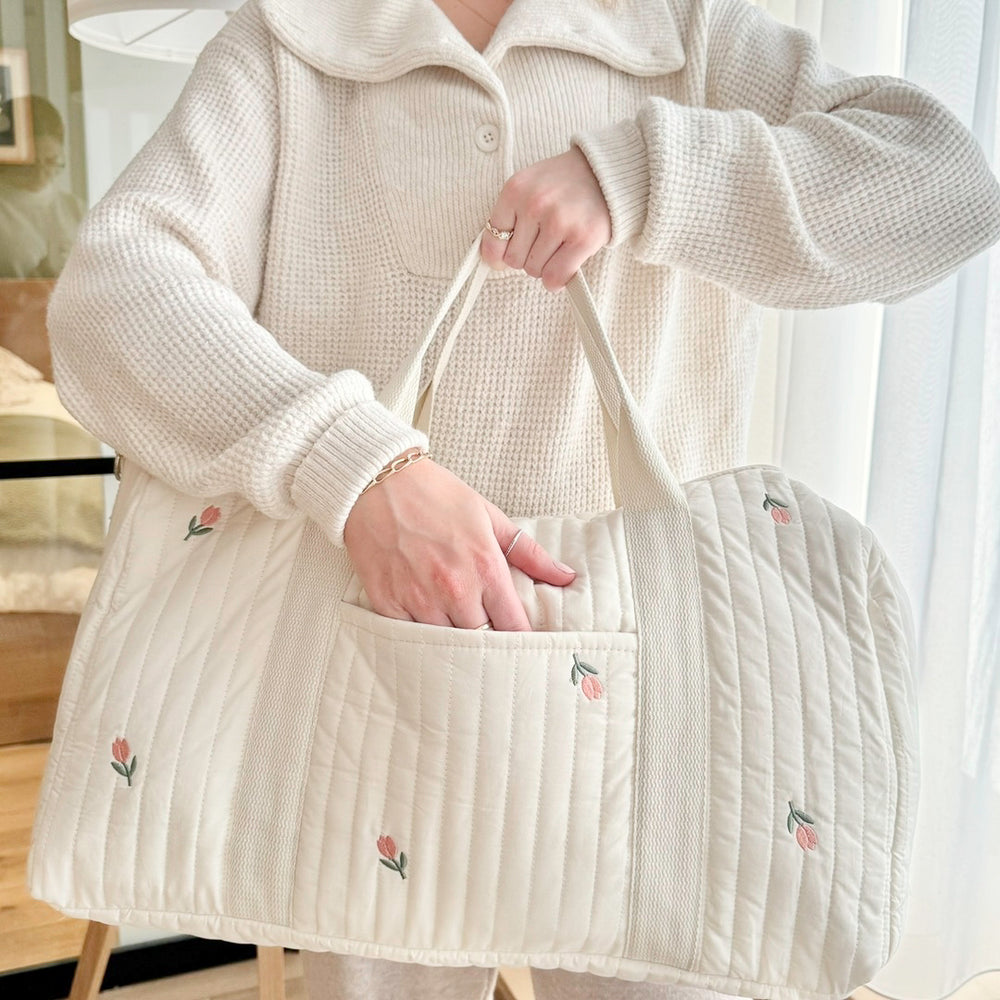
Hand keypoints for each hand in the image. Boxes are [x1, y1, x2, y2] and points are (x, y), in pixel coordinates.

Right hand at [343, 458, 574, 630]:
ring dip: (454, 642)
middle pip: (482, 641)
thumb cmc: (436, 496)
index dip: (522, 640)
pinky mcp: (387, 602)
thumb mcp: (489, 516)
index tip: (525, 645)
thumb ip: (528, 552)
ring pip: (446, 644)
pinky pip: (409, 637)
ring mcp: (417, 598)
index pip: (514, 626)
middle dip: (489, 644)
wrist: (376, 481)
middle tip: (492, 645)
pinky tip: (427, 627)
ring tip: (459, 637)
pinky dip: (420, 636)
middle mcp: (454, 588)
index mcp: (484, 566)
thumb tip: (565, 577)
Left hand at [480, 146, 610, 290]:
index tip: (505, 257)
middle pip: (514, 260)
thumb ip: (508, 217)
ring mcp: (559, 222)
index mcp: (515, 190)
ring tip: (558, 247)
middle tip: (543, 244)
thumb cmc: (562, 185)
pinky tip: (564, 268)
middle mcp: (535, 204)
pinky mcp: (582, 239)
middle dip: (526, 257)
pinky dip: (557, 281)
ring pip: (534, 270)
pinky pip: (556, 277)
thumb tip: (494, 260)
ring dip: (544, 266)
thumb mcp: (528, 187)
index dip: (498, 255)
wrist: (604, 173)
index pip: (492, 241)